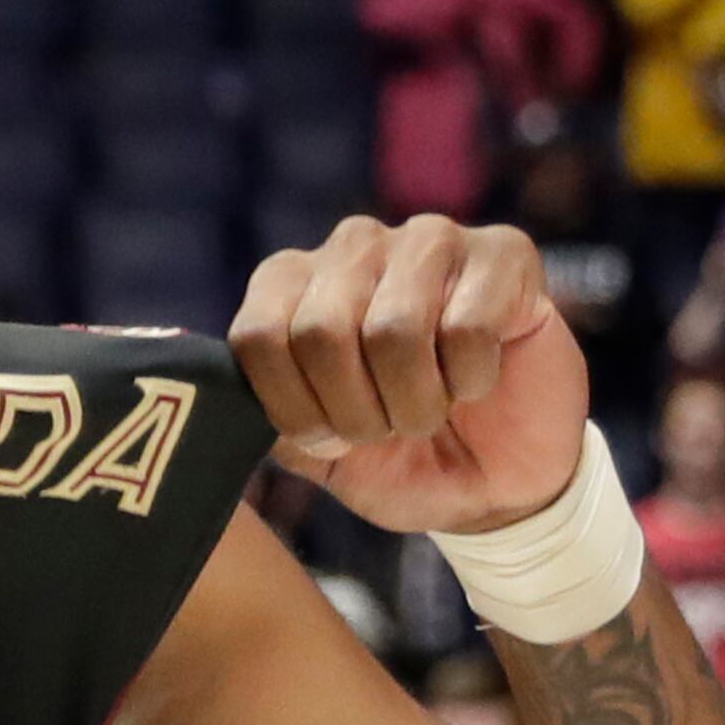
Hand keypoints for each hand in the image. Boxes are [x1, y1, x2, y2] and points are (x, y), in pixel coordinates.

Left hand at [230, 217, 587, 535]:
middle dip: (356, 413)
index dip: (292, 408)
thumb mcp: (318, 455)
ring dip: (416, 402)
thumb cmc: (399, 461)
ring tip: (432, 409)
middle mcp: (352, 245)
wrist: (498, 484)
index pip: (257, 336)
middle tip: (388, 430)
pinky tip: (478, 380)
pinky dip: (471, 381)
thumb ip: (268, 422)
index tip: (327, 439)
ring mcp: (429, 240)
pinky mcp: (503, 253)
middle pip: (321, 331)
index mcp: (290, 283)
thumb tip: (221, 403)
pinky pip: (467, 328)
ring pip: (393, 329)